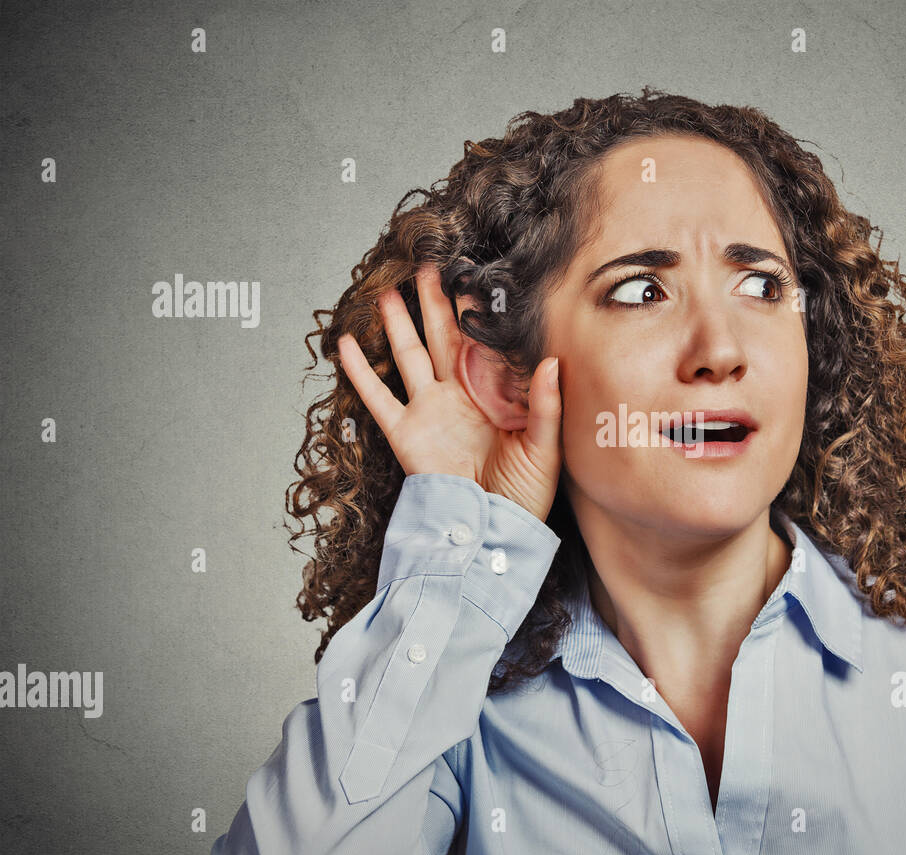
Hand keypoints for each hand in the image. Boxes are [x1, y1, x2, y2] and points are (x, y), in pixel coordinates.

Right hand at [337, 263, 563, 523]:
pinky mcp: (406, 432)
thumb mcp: (545, 448)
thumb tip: (552, 361)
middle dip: (437, 304)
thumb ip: (545, 404)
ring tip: (389, 293)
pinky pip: (378, 397)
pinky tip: (347, 344)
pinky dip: (360, 371)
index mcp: (495, 395)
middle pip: (445, 338)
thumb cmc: (524, 495)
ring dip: (399, 324)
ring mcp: (431, 410)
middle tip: (430, 268)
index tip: (476, 276)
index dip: (479, 313)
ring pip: (411, 355)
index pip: (485, 344)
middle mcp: (460, 396)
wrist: (490, 530)